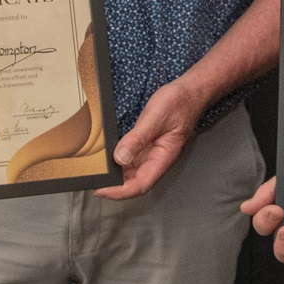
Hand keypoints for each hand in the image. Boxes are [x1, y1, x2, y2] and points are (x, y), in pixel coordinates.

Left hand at [97, 77, 200, 199]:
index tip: (101, 189)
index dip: (120, 191)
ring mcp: (152, 152)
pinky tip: (108, 157)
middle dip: (113, 185)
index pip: (141, 184)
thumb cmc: (180, 103)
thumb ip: (138, 138)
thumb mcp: (156, 118)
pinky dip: (118, 160)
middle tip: (93, 179)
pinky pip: (131, 158)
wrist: (190, 91)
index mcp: (163, 158)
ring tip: (97, 170)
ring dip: (115, 174)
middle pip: (134, 182)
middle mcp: (157, 159)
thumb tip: (120, 157)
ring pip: (132, 171)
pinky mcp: (147, 144)